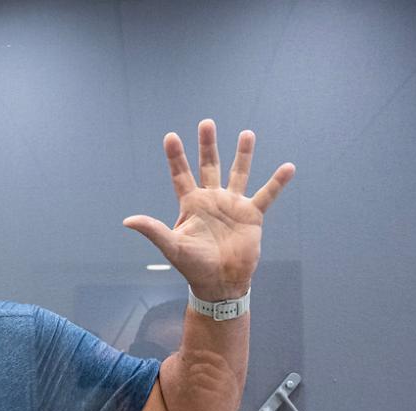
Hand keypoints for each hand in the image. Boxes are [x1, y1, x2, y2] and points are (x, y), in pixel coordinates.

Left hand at [123, 119, 294, 301]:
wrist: (220, 282)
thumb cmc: (193, 266)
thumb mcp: (172, 246)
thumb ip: (153, 230)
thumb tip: (127, 221)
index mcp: (191, 204)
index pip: (181, 174)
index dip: (176, 156)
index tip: (170, 136)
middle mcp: (212, 200)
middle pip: (209, 166)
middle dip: (207, 145)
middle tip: (206, 123)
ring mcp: (233, 205)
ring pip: (238, 173)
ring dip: (243, 154)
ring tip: (246, 133)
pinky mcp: (252, 215)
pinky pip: (267, 194)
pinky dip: (278, 182)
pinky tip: (288, 167)